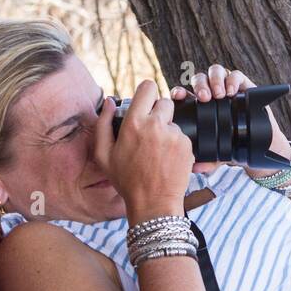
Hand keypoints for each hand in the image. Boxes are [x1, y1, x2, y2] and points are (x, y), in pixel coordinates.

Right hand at [93, 79, 192, 218]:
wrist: (153, 203)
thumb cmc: (126, 180)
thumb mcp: (103, 155)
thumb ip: (102, 124)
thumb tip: (108, 101)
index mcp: (134, 123)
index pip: (148, 87)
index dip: (147, 93)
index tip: (145, 102)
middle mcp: (157, 125)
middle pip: (165, 102)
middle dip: (159, 112)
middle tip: (151, 131)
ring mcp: (175, 135)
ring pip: (174, 122)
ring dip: (168, 131)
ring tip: (158, 152)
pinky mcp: (188, 146)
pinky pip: (183, 137)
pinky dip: (177, 145)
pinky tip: (167, 160)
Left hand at [170, 65, 288, 172]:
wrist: (258, 146)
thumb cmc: (233, 147)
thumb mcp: (218, 155)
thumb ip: (206, 161)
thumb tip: (194, 167)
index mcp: (198, 106)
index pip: (184, 93)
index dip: (179, 92)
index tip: (178, 97)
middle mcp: (211, 94)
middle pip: (199, 79)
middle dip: (200, 85)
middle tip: (205, 98)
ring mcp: (227, 88)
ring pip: (215, 71)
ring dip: (215, 80)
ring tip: (220, 94)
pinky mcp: (244, 85)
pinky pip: (235, 74)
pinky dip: (232, 80)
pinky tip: (232, 91)